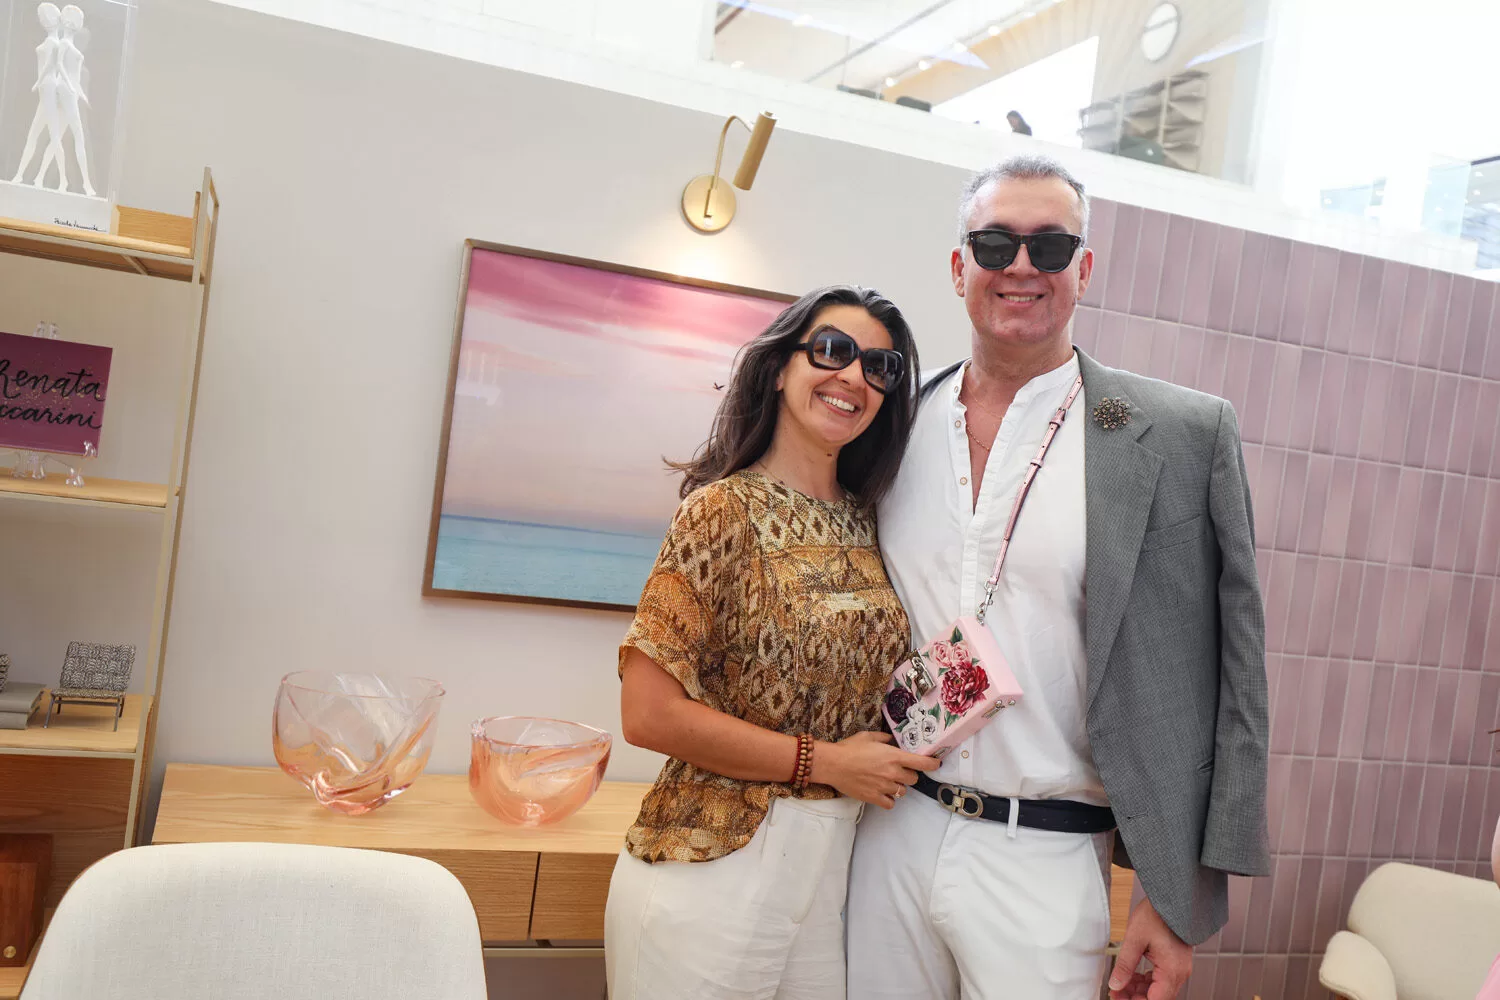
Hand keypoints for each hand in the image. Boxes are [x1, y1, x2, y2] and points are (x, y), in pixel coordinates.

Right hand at [809, 731, 938, 808]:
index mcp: (893, 756)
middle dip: (909, 774)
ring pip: (903, 791)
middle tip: (898, 770)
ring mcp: (884, 787)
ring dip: (898, 786)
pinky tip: (882, 793)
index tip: (936, 764)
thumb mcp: (868, 736)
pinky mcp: (874, 798)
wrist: (832, 764)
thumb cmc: (849, 748)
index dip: (932, 764)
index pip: (922, 763)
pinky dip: (889, 799)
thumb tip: (891, 741)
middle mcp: (892, 773)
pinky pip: (891, 803)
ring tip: (887, 781)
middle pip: (914, 779)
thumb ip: (884, 738)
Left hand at [1108, 898, 1191, 999]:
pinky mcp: (1176, 963)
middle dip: (1135, 997)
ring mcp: (1179, 969)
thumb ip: (1124, 965)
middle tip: (1116, 990)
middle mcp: (1179, 974)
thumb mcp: (1134, 939)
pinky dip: (1147, 981)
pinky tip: (1133, 976)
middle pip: (1157, 998)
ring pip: (1158, 990)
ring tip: (1121, 983)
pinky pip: (1161, 980)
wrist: (1173, 899)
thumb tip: (1116, 984)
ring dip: (1140, 990)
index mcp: (1171, 971)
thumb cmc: (1157, 914)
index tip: (1117, 997)